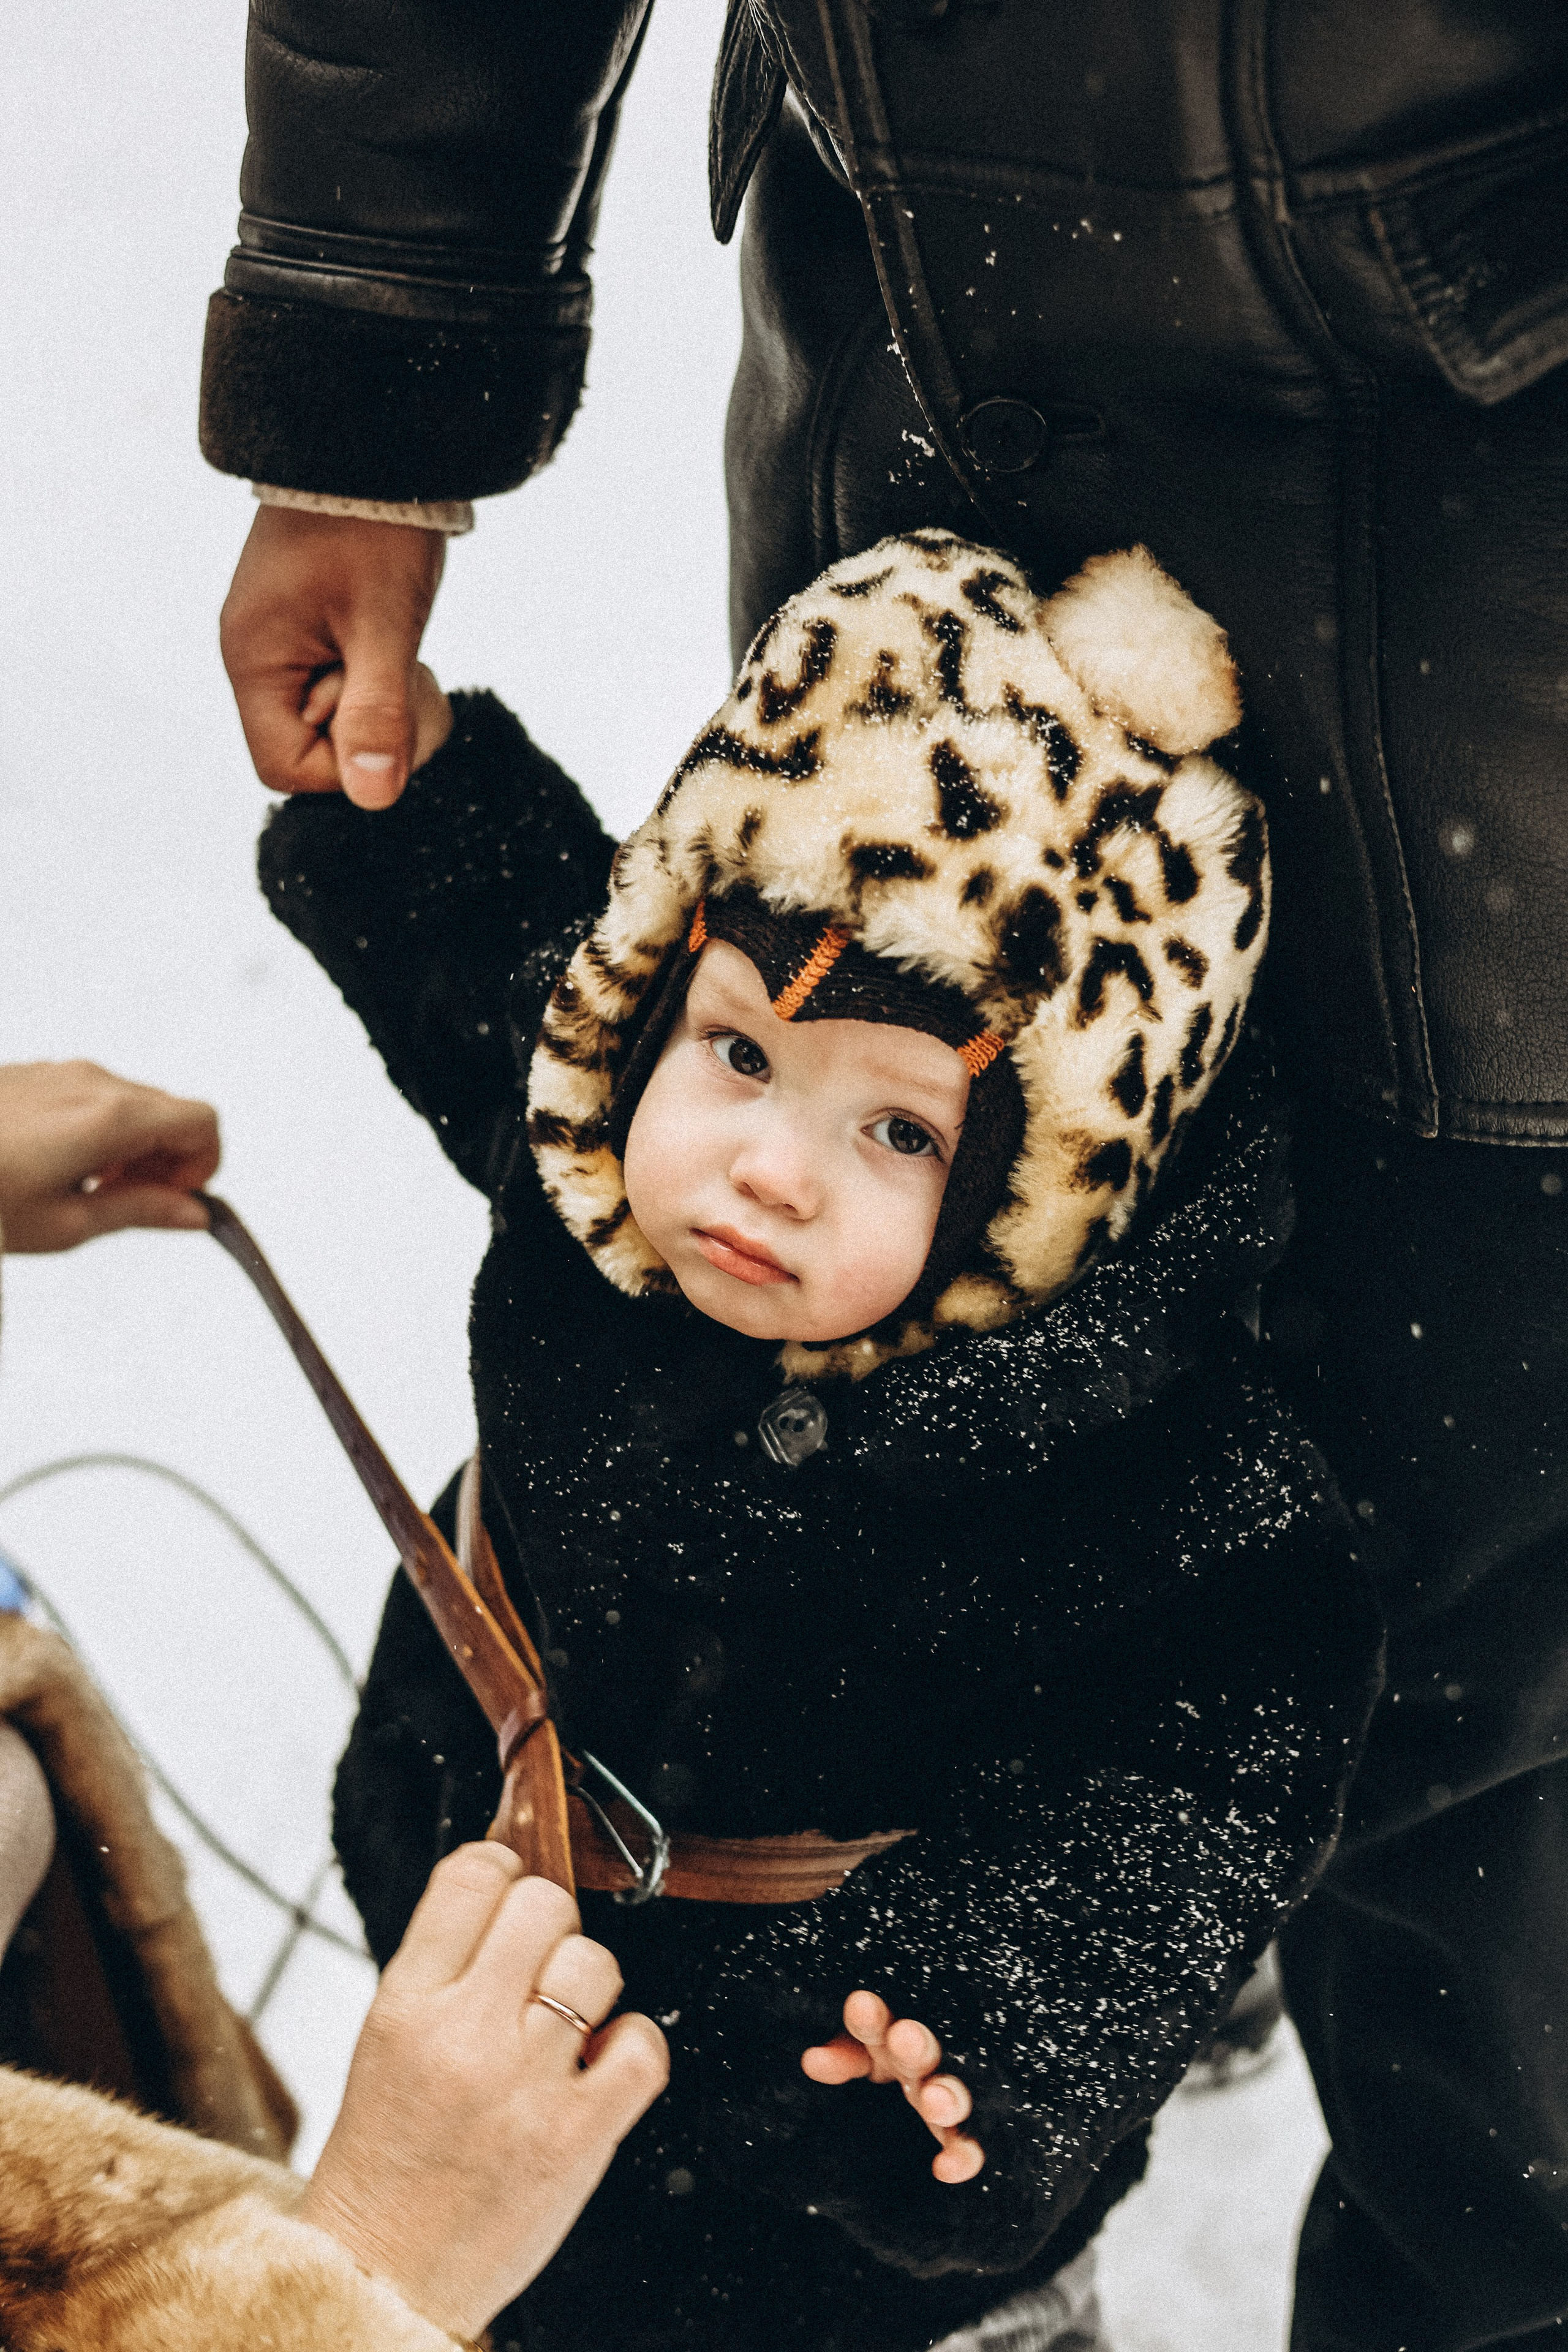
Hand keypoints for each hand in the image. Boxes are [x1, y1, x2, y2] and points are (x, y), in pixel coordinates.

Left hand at [0, 1062, 219, 1250]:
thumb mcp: (65, 1222)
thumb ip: (139, 1211)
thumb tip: (191, 1214)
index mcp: (110, 1118)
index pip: (201, 1122)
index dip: (202, 1165)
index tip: (173, 1196)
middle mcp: (91, 1082)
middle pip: (169, 1112)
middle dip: (164, 1158)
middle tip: (126, 1198)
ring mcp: (62, 1072)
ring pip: (131, 1103)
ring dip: (130, 1144)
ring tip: (84, 1182)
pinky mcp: (37, 1073)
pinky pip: (91, 1094)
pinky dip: (95, 1127)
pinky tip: (55, 1161)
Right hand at [220, 507, 445, 806]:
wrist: (373, 447)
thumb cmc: (374, 529)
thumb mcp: (383, 625)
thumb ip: (377, 713)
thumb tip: (373, 796)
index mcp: (254, 660)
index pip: (286, 769)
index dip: (347, 765)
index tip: (390, 709)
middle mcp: (255, 659)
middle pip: (313, 752)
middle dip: (372, 729)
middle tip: (407, 670)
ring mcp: (281, 645)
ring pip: (335, 724)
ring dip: (381, 703)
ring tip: (398, 646)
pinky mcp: (309, 633)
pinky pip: (343, 690)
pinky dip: (376, 680)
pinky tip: (391, 642)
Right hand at [301, 1845, 667, 2341]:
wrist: (384, 2272)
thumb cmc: (389, 2155)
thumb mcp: (386, 2039)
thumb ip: (445, 1964)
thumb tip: (510, 1881)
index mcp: (405, 2005)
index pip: (472, 1876)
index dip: (503, 1869)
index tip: (509, 1891)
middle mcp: (464, 2035)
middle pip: (544, 1904)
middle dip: (550, 1925)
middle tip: (537, 1967)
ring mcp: (524, 2085)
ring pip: (595, 1963)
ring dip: (589, 1986)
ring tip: (564, 2025)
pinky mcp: (577, 2137)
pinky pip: (644, 2045)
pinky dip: (633, 2046)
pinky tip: (599, 2066)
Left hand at [801, 1990, 982, 2183]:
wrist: (914, 2106)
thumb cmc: (881, 2062)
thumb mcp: (856, 2056)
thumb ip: (840, 2058)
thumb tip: (811, 2060)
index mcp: (891, 2036)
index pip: (879, 2023)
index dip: (869, 2018)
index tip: (860, 2006)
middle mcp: (922, 2063)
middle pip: (923, 2051)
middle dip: (915, 2045)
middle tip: (906, 2037)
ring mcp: (942, 2096)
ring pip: (951, 2095)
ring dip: (947, 2097)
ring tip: (935, 2102)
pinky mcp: (957, 2135)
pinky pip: (967, 2147)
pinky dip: (962, 2157)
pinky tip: (946, 2168)